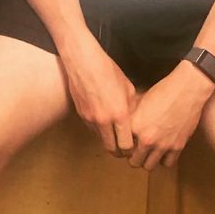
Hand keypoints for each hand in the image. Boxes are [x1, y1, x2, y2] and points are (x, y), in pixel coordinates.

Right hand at [60, 37, 138, 156]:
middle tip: (123, 148)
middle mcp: (104, 120)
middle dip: (119, 152)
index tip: (133, 146)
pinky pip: (92, 128)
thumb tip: (134, 120)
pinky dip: (98, 128)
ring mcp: (90, 118)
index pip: (126, 145)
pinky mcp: (80, 114)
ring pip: (100, 139)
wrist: (83, 61)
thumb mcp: (128, 88)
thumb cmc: (108, 70)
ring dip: (107, 139)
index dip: (131, 149)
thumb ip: (132, 108)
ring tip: (113, 132)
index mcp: (119, 114)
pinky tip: (102, 118)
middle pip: (111, 149)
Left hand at [127, 63, 214, 170]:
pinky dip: (163, 160)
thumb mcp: (140, 100)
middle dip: (133, 157)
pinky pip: (167, 164)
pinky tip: (162, 152)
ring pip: (149, 166)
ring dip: (147, 161)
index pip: (122, 146)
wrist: (186, 92)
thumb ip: (132, 116)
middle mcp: (147, 139)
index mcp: (135, 126)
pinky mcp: (177, 148)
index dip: (123, 145)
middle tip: (135, 152)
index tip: (125, 144)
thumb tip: (125, 122)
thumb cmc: (163, 91)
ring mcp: (163, 145)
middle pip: (134, 161)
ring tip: (148, 154)